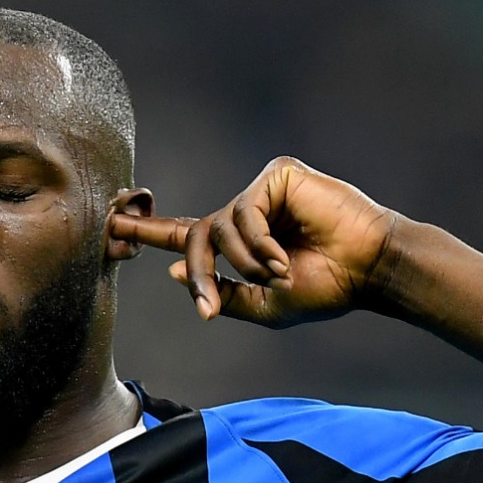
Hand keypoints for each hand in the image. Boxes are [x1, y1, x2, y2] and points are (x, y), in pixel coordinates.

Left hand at [109, 157, 397, 327]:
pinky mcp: (276, 176)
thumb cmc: (328, 288)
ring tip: (276, 275)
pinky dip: (257, 243)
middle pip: (196, 235)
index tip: (113, 224)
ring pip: (218, 227)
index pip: (187, 233)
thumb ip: (223, 292)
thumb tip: (177, 273)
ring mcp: (261, 192)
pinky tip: (282, 257)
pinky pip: (242, 213)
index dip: (150, 232)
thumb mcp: (265, 306)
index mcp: (242, 243)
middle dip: (202, 272)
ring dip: (242, 264)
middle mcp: (247, 214)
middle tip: (211, 305)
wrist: (369, 270)